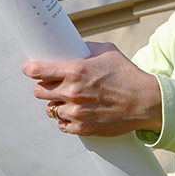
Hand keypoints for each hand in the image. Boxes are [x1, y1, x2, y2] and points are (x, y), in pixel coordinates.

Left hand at [22, 42, 162, 136]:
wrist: (146, 102)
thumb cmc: (127, 74)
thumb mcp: (107, 51)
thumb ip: (84, 49)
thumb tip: (69, 47)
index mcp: (75, 70)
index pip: (37, 71)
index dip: (29, 69)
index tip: (29, 69)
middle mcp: (72, 92)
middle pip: (38, 91)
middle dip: (43, 86)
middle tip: (52, 84)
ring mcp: (77, 112)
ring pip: (49, 109)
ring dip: (56, 104)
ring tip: (68, 100)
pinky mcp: (83, 128)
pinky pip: (61, 125)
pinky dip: (65, 119)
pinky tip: (74, 112)